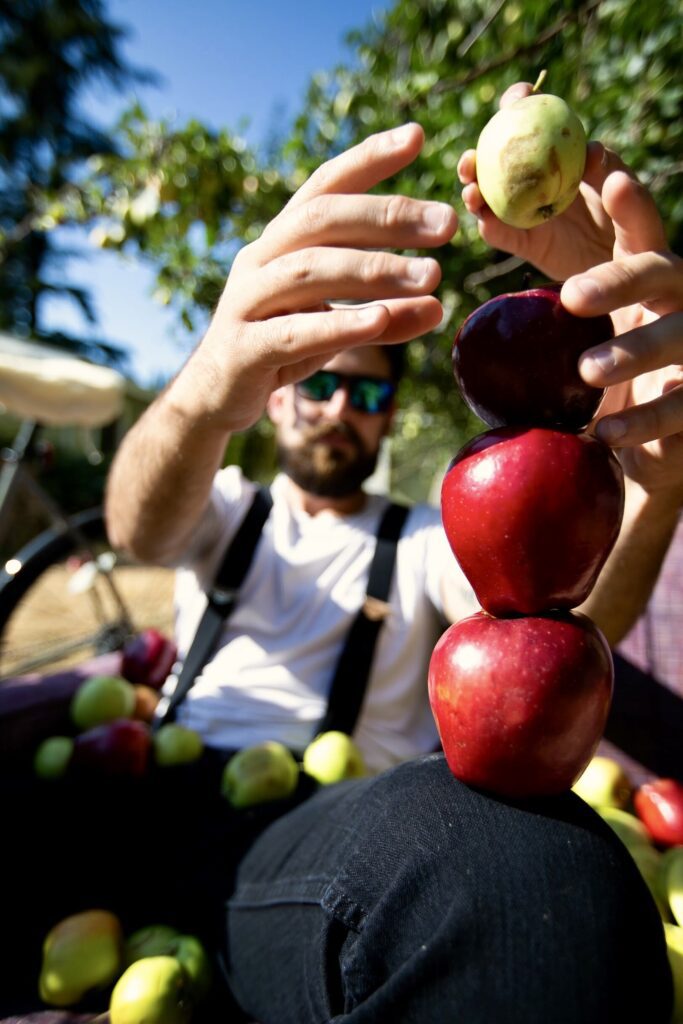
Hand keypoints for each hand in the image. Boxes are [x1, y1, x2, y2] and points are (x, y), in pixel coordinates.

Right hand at [185, 124, 456, 432]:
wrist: (215, 397)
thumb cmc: (279, 350)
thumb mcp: (336, 329)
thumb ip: (385, 317)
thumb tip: (439, 307)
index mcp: (281, 243)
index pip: (324, 186)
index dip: (366, 158)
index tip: (416, 136)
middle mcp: (260, 260)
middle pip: (321, 219)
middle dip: (386, 214)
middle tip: (447, 223)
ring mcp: (246, 302)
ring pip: (309, 270)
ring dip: (374, 269)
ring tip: (431, 276)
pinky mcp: (243, 349)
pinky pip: (292, 332)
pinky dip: (337, 324)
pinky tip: (379, 320)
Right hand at [457, 82, 619, 281]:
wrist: (630, 275)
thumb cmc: (638, 229)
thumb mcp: (634, 196)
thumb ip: (615, 171)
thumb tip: (591, 150)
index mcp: (564, 155)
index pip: (538, 120)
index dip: (522, 104)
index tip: (517, 98)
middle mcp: (539, 180)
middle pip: (500, 158)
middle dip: (481, 151)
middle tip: (471, 158)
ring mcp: (529, 212)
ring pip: (491, 196)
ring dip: (474, 190)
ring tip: (470, 191)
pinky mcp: (526, 244)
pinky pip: (503, 234)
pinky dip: (490, 227)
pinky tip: (485, 221)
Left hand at [459, 84, 682, 501]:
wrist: (628, 426)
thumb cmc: (593, 348)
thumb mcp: (567, 306)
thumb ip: (539, 260)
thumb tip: (481, 216)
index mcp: (644, 265)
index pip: (636, 224)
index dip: (624, 197)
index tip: (599, 171)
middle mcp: (674, 297)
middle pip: (657, 273)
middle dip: (618, 279)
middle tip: (572, 296)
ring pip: (674, 338)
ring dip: (632, 351)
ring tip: (587, 372)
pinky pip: (675, 409)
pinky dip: (641, 420)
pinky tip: (604, 434)